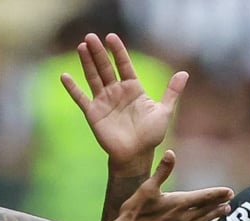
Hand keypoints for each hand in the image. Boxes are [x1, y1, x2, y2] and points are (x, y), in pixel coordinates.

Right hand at [60, 32, 184, 173]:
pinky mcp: (93, 113)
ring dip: (87, 63)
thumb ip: (172, 92)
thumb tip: (184, 73)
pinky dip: (72, 88)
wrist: (137, 155)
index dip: (118, 51)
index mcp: (133, 88)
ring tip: (81, 46)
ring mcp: (104, 101)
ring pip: (93, 77)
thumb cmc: (151, 135)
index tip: (111, 37)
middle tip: (91, 36)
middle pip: (106, 67)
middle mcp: (116, 92)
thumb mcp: (164, 111)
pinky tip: (64, 76)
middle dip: (98, 52)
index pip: (124, 65)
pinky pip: (81, 98)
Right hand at [108, 149, 232, 220]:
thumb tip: (170, 153)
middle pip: (206, 209)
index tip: (230, 191)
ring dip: (213, 216)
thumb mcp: (146, 188)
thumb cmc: (134, 212)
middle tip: (231, 200)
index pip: (204, 197)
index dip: (217, 193)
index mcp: (178, 203)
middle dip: (219, 204)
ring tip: (225, 212)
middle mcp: (182, 217)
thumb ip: (161, 172)